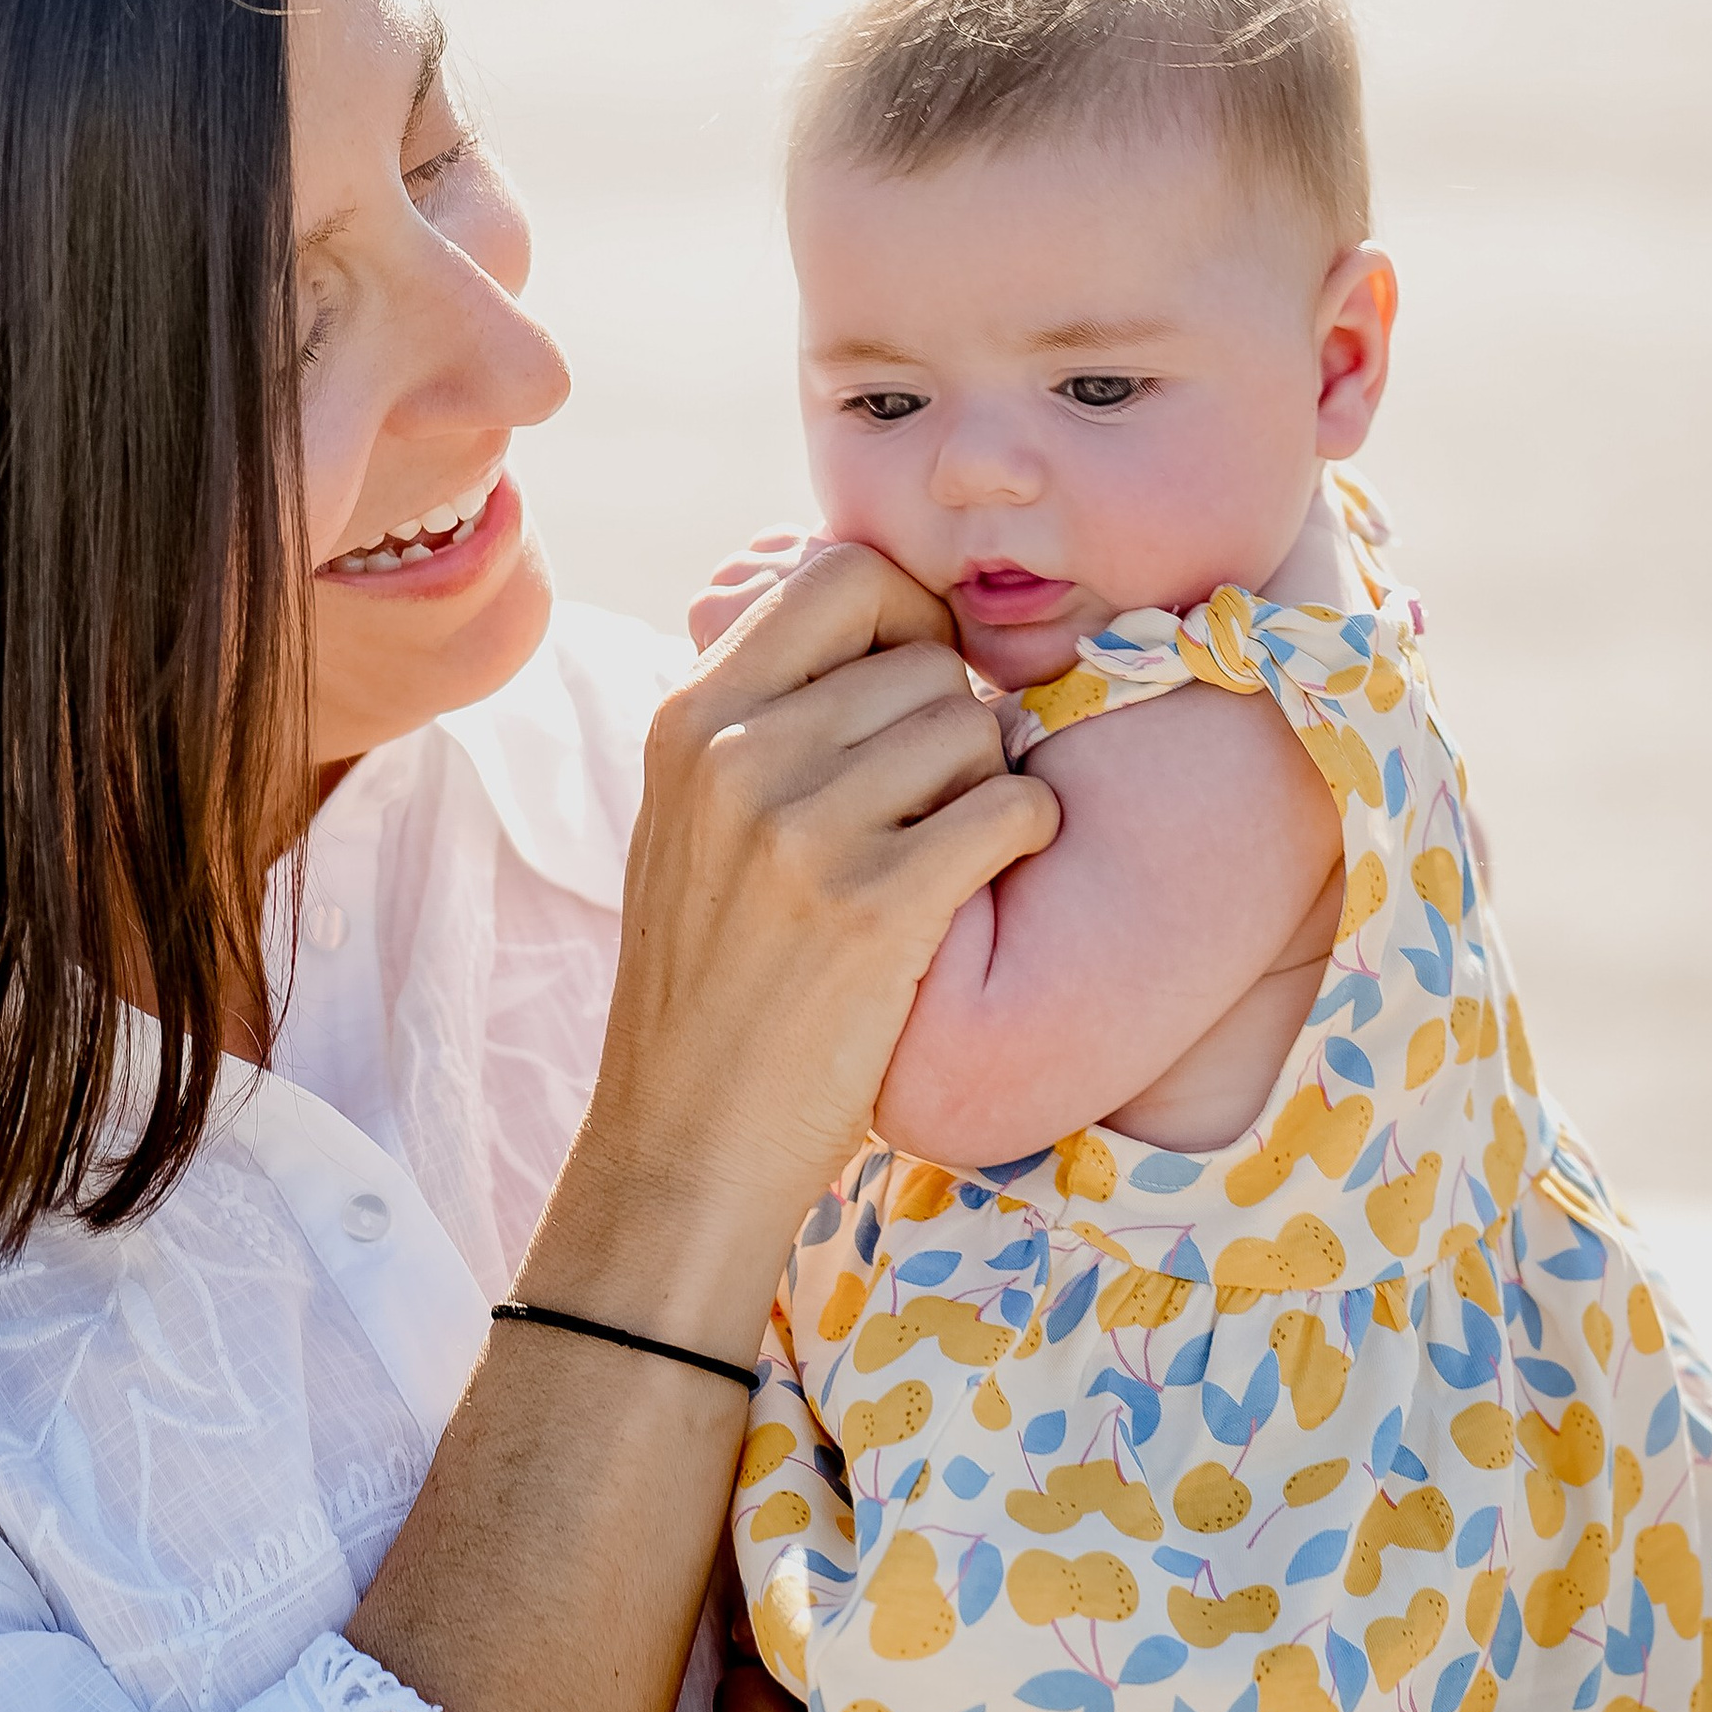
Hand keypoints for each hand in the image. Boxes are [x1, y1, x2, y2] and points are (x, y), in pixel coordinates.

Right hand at [547, 545, 1058, 1340]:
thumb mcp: (690, 815)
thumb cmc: (712, 976)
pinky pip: (1012, 810)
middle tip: (933, 801)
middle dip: (954, 721)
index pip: (840, 573)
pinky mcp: (875, 909)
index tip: (918, 678)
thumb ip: (761, 713)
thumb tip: (880, 609)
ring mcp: (803, 831)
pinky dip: (1025, 834)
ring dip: (989, 786)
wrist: (686, 1139)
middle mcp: (739, 755)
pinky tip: (989, 875)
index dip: (909, 614)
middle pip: (924, 661)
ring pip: (973, 731)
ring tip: (945, 852)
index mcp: (692, 718)